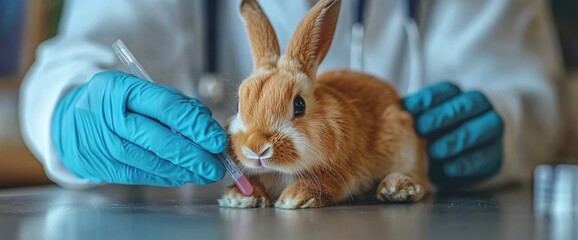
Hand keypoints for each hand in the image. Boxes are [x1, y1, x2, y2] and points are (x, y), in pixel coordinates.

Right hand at [51, 71, 226, 185]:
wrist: (71, 121)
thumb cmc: (120, 103)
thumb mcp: (143, 91)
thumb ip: (177, 105)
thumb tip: (208, 130)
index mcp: (121, 88)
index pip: (166, 108)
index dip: (196, 126)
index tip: (217, 140)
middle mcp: (109, 116)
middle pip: (159, 140)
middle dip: (194, 156)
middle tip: (217, 165)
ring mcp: (103, 144)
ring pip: (152, 162)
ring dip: (184, 170)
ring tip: (206, 173)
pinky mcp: (103, 166)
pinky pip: (141, 175)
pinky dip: (167, 177)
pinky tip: (184, 176)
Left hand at [403, 82, 503, 188]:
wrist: (459, 157)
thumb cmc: (432, 135)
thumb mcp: (421, 123)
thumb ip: (411, 118)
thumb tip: (390, 115)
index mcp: (456, 95)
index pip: (446, 90)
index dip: (428, 98)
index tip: (410, 107)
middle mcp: (478, 108)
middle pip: (466, 105)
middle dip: (443, 116)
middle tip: (422, 128)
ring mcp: (490, 131)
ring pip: (480, 129)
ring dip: (456, 139)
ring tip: (435, 151)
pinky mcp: (494, 156)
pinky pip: (484, 158)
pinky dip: (466, 163)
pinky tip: (448, 168)